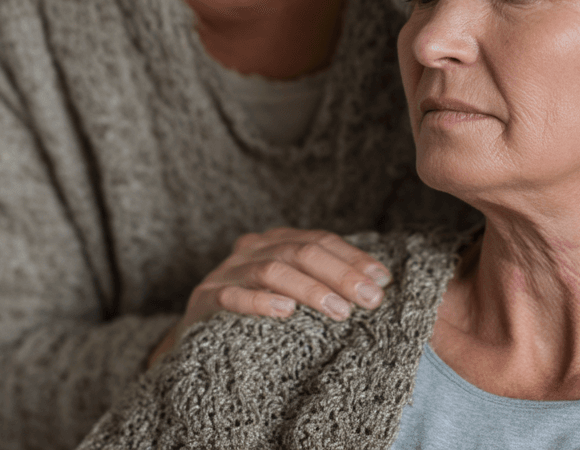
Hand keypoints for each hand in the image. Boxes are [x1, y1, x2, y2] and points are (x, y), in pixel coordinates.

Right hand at [148, 228, 391, 367]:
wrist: (196, 338)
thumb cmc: (256, 316)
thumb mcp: (291, 292)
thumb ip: (326, 282)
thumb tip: (380, 283)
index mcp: (275, 241)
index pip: (319, 241)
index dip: (353, 258)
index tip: (383, 280)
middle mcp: (252, 249)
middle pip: (301, 252)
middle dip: (341, 275)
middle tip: (370, 300)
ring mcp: (227, 272)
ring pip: (272, 270)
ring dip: (310, 289)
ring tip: (339, 310)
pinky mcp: (206, 298)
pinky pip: (234, 296)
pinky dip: (261, 302)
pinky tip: (286, 312)